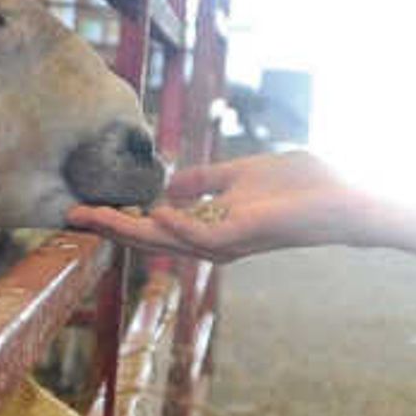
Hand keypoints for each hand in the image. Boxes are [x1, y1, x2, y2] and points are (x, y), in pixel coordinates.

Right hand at [66, 150, 364, 261]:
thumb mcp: (242, 173)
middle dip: (111, 227)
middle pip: (151, 238)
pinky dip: (172, 226)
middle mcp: (213, 240)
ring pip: (165, 240)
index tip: (84, 209)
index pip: (156, 225)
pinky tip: (151, 211)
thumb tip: (168, 185)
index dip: (120, 217)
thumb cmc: (304, 186)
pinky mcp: (240, 237)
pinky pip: (198, 236)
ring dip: (127, 228)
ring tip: (92, 215)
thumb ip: (206, 179)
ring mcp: (225, 242)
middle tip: (71, 217)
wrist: (344, 199)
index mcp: (212, 224)